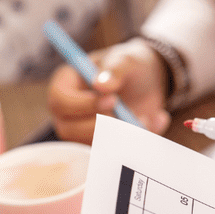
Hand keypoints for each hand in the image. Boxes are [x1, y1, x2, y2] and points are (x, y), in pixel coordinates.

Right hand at [47, 39, 170, 143]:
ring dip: (122, 135)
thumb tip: (100, 85)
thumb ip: (115, 69)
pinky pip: (113, 153)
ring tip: (145, 116)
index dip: (84, 104)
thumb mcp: (127, 60)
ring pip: (92, 144)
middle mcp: (68, 111)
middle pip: (70, 130)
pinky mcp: (101, 144)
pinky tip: (154, 122)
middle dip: (104, 126)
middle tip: (130, 115)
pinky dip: (136, 141)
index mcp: (65, 84)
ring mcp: (82, 131)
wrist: (148, 82)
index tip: (113, 100)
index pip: (60, 101)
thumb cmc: (131, 65)